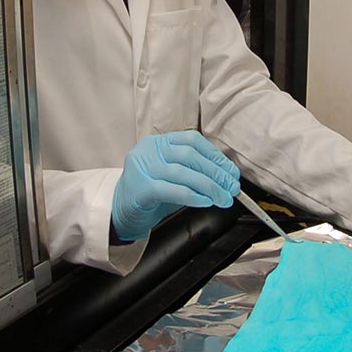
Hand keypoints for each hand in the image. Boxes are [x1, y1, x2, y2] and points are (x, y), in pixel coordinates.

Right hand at [111, 131, 240, 241]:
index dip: (215, 156)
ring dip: (208, 186)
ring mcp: (142, 167)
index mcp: (158, 142)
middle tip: (231, 188)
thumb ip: (194, 172)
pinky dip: (192, 196)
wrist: (120, 211)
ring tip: (222, 198)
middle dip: (216, 173)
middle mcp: (149, 150)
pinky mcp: (140, 188)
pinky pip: (171, 189)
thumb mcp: (173, 176)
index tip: (231, 172)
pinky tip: (205, 201)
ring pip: (182, 172)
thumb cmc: (150, 193)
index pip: (193, 141)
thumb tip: (226, 178)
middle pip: (189, 156)